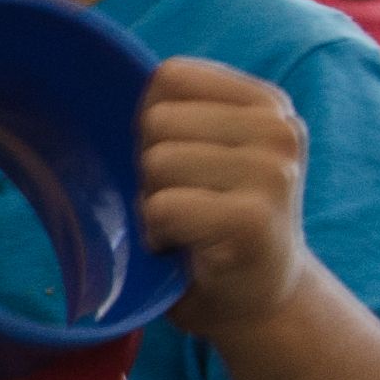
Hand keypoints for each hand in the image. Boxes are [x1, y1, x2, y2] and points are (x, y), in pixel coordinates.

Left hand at [142, 59, 309, 334]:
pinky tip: (184, 247)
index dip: (153, 125)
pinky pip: (162, 207)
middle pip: (157, 121)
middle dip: (151, 169)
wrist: (262, 303)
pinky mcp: (252, 219)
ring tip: (187, 226)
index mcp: (267, 104)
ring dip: (153, 204)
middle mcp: (279, 130)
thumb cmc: (217, 223)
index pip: (170, 77)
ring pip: (157, 163)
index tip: (182, 164)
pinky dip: (157, 234)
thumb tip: (100, 76)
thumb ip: (180, 112)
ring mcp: (272, 173)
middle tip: (185, 204)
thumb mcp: (212, 152)